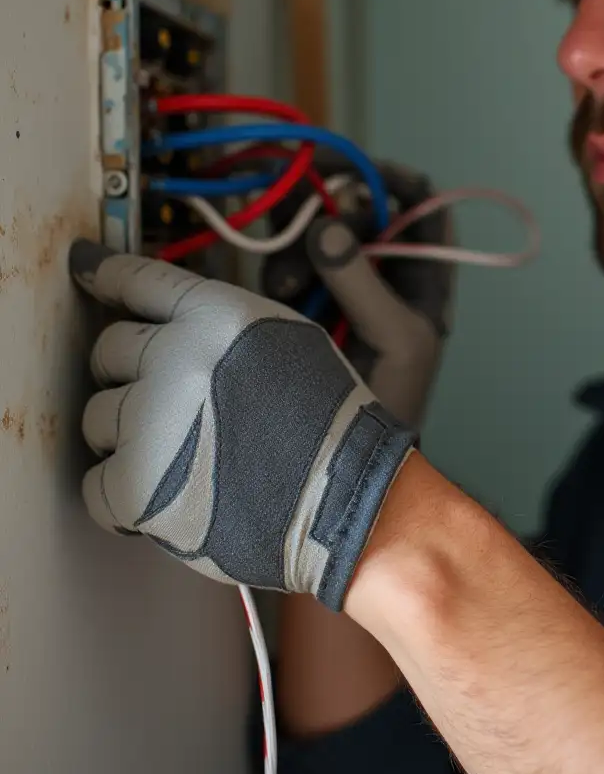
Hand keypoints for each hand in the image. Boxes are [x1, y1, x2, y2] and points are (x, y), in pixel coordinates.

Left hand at [69, 237, 417, 607]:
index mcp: (219, 316)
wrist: (348, 506)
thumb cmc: (333, 430)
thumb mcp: (296, 340)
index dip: (105, 271)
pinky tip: (171, 497)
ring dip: (130, 440)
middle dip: (133, 378)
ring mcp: (153, 422)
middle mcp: (178, 358)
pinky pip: (94, 484)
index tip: (84, 267)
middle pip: (109, 350)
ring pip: (97, 417)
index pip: (138, 279)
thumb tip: (241, 274)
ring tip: (188, 460)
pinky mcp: (136, 486)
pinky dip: (124, 498)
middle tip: (176, 410)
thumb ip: (231, 320)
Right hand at [263, 159, 455, 429]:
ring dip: (295, 241)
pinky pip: (284, 254)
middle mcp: (381, 265)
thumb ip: (364, 284)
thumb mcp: (395, 340)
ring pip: (313, 226)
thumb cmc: (392, 401)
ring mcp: (338, 278)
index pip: (416, 200)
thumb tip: (328, 228)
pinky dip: (276, 259)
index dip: (388, 176)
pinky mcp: (299, 294)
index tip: (349, 172)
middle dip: (327, 210)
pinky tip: (277, 288)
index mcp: (422, 271)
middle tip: (300, 220)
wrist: (347, 453)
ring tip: (286, 285)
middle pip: (355, 204)